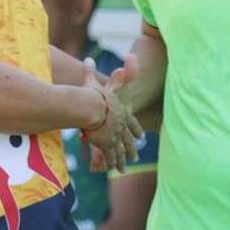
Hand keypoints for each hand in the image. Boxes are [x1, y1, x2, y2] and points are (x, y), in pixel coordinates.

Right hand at [81, 56, 143, 173]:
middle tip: (135, 156)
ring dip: (123, 160)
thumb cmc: (92, 94)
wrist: (90, 106)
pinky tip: (113, 170)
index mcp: (120, 111)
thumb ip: (91, 72)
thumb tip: (88, 59)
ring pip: (120, 150)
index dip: (135, 129)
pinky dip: (112, 164)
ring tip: (124, 168)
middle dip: (131, 148)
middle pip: (128, 139)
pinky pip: (110, 157)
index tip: (141, 137)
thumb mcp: (94, 82)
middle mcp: (121, 125)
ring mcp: (114, 136)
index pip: (131, 122)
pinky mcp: (106, 144)